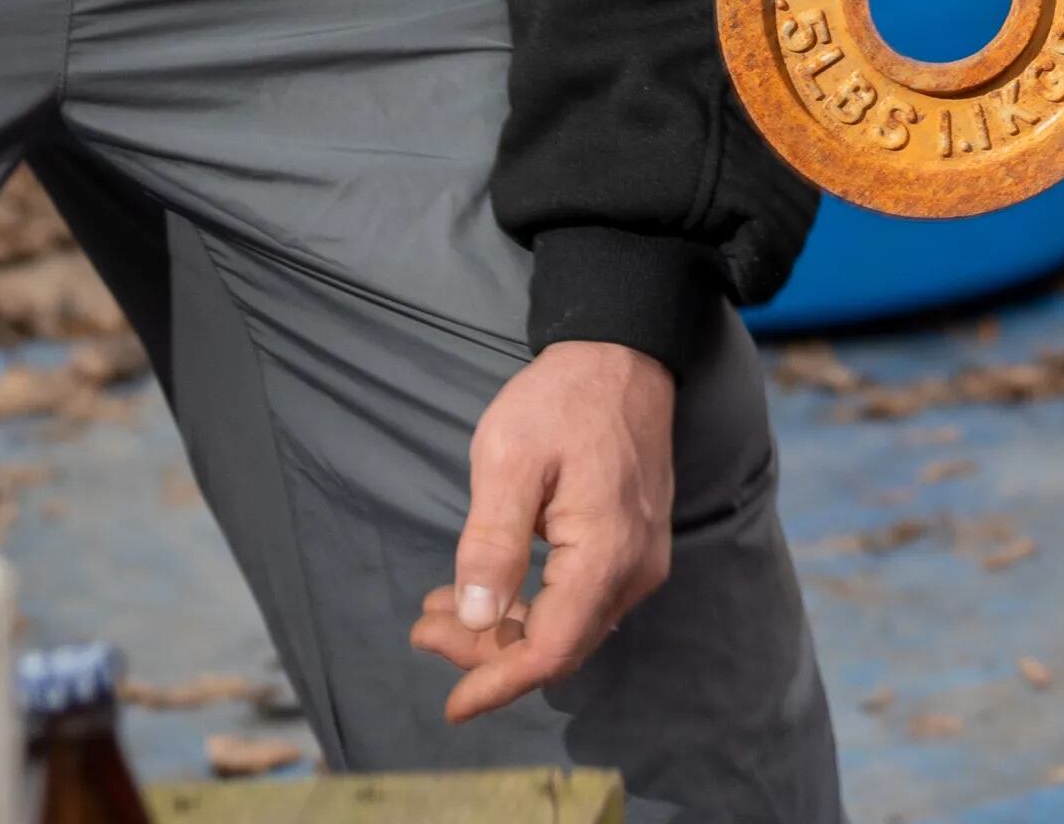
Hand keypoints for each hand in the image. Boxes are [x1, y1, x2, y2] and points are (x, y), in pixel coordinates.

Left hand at [413, 341, 675, 719]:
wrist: (623, 355)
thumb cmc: (562, 400)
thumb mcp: (509, 459)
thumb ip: (492, 541)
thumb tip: (476, 617)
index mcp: (605, 554)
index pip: (549, 650)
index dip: (496, 683)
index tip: (450, 707)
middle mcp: (634, 570)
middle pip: (559, 646)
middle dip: (488, 654)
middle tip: (424, 627)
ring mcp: (639, 559)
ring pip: (569, 627)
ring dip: (505, 630)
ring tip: (441, 609)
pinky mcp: (634, 547)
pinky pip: (582, 600)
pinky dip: (531, 607)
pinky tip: (488, 590)